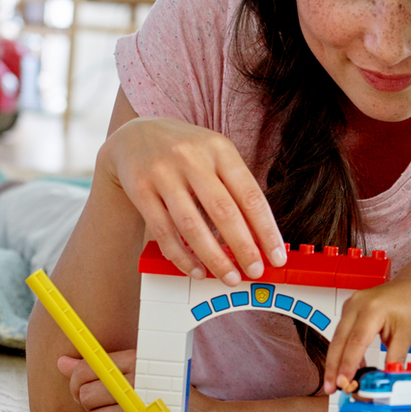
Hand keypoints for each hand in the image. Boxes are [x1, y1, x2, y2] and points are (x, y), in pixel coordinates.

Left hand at [59, 350, 138, 411]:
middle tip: (113, 408)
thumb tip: (63, 363)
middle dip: (95, 406)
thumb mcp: (143, 374)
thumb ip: (100, 369)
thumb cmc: (174, 401)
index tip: (83, 389)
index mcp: (139, 362)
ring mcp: (141, 410)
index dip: (78, 382)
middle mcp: (139, 383)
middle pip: (87, 396)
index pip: (89, 367)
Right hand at [99, 115, 285, 283]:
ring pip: (192, 225)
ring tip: (229, 276)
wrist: (133, 135)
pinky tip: (197, 270)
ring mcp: (163, 174)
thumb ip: (235, 189)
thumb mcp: (215, 155)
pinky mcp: (140, 190)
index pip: (250, 195)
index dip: (266, 230)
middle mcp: (192, 158)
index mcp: (220, 149)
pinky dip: (182, 256)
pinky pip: (164, 231)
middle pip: (223, 211)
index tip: (277, 255)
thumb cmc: (185, 151)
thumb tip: (258, 237)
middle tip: (255, 271)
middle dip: (243, 247)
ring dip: (214, 258)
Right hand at [321, 279, 410, 393]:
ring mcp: (351, 305)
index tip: (344, 382)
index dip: (347, 365)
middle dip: (333, 367)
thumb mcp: (407, 335)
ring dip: (336, 361)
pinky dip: (343, 350)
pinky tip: (347, 367)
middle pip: (339, 341)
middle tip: (331, 388)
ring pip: (338, 338)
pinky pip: (343, 333)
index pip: (355, 342)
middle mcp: (357, 304)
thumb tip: (386, 379)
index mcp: (372, 309)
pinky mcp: (350, 309)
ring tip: (336, 382)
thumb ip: (395, 358)